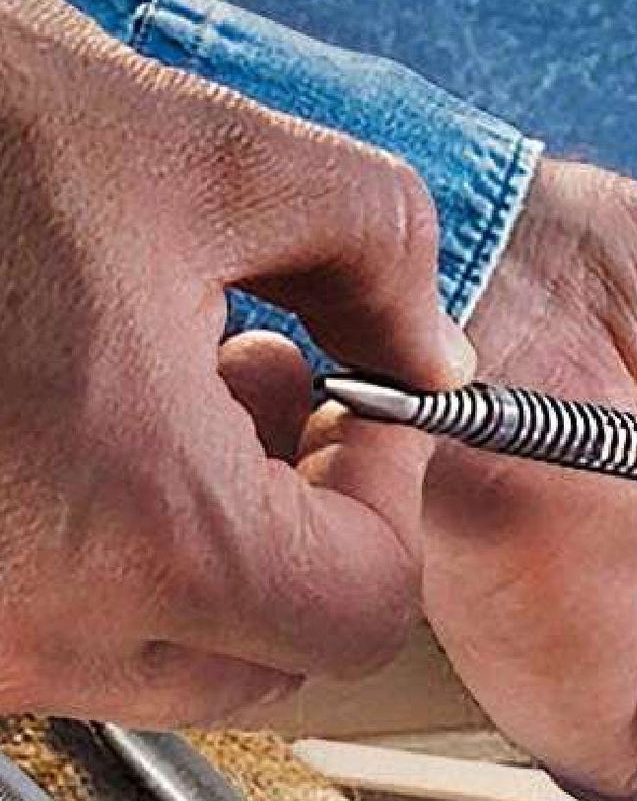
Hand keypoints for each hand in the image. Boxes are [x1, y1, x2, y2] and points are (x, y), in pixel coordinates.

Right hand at [0, 0, 474, 722]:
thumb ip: (375, 249)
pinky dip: (108, 542)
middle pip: (268, 651)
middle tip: (284, 389)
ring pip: (159, 648)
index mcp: (140, 530)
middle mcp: (33, 625)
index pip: (364, 611)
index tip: (368, 403)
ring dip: (212, 536)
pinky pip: (55, 621)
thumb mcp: (198, 150)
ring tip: (177, 377)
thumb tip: (433, 351)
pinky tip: (79, 409)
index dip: (393, 497)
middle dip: (308, 523)